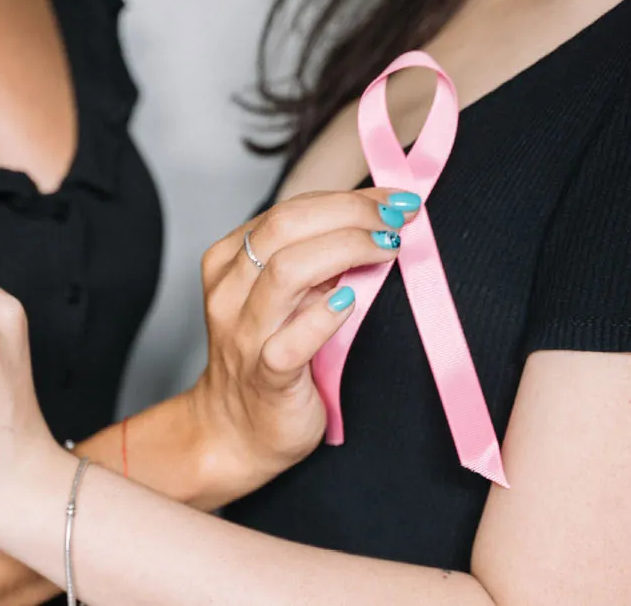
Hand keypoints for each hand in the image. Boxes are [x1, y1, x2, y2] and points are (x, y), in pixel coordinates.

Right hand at [188, 188, 420, 500]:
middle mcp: (231, 292)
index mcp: (231, 262)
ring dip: (347, 249)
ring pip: (286, 271)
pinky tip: (352, 301)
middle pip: (285, 226)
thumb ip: (316, 260)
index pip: (290, 209)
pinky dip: (324, 316)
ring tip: (388, 248)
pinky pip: (291, 342)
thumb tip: (379, 219)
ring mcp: (244, 335)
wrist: (238, 431)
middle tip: (398, 219)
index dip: (348, 198)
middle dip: (351, 213)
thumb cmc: (269, 357)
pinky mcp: (266, 377)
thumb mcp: (284, 298)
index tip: (394, 198)